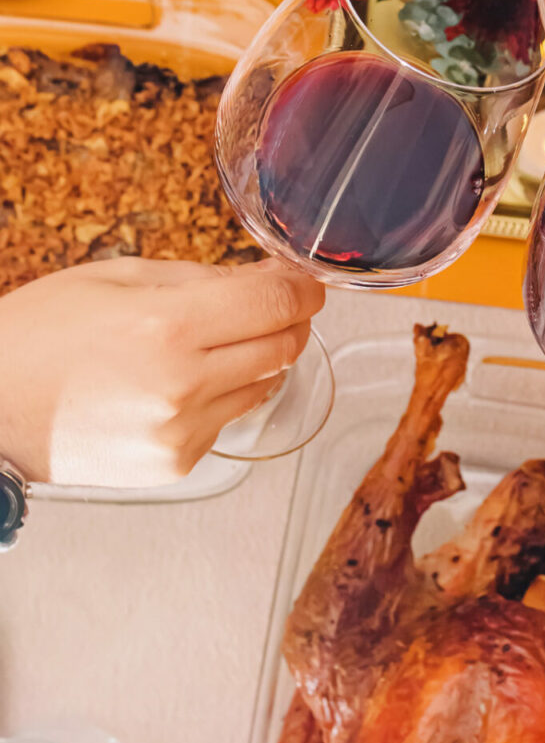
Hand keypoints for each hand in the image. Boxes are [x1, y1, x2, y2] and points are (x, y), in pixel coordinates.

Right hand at [0, 257, 323, 486]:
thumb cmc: (40, 334)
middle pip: (284, 345)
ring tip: (211, 341)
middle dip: (289, 318)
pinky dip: (223, 395)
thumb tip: (266, 276)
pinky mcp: (174, 466)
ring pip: (265, 384)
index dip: (303, 285)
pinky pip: (229, 420)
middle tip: (270, 302)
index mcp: (168, 326)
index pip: (277, 301)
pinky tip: (181, 382)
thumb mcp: (117, 277)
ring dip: (258, 357)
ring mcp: (181, 433)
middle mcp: (183, 386)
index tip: (306, 278)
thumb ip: (201, 277)